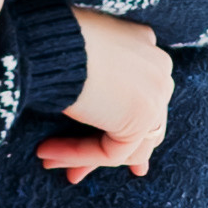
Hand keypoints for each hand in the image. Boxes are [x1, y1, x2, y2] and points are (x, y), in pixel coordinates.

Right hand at [37, 10, 173, 184]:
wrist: (52, 39)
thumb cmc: (52, 36)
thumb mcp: (79, 51)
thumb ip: (95, 78)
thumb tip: (93, 112)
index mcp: (146, 47)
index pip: (139, 96)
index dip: (117, 124)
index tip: (95, 145)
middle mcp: (160, 68)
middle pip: (140, 125)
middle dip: (106, 149)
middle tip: (74, 171)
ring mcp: (156, 93)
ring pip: (127, 144)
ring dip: (86, 157)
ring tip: (49, 161)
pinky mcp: (142, 118)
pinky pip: (110, 152)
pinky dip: (77, 156)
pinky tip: (47, 153)